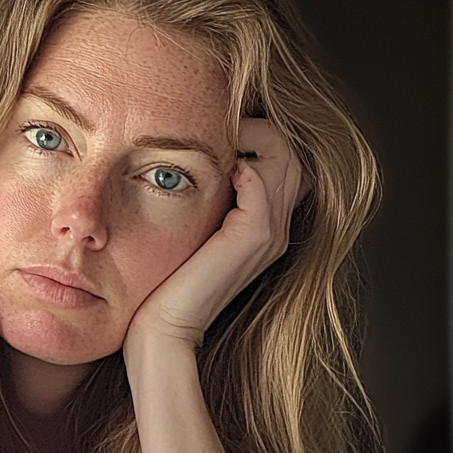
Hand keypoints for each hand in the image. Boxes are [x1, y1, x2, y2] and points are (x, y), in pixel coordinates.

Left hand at [125, 118, 304, 352]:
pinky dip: (241, 162)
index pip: (283, 160)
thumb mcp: (191, 234)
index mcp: (265, 226)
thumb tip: (194, 163)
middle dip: (255, 128)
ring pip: (282, 157)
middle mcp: (277, 228)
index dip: (256, 136)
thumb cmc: (167, 284)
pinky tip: (216, 166)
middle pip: (290, 151)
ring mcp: (270, 234)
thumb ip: (204, 204)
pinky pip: (261, 181)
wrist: (163, 327)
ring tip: (216, 137)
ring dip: (249, 137)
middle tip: (216, 125)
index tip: (217, 130)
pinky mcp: (253, 237)